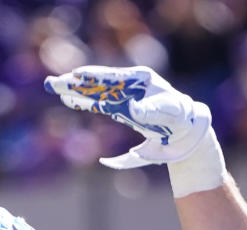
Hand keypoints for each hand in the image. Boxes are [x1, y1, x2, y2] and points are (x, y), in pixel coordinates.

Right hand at [44, 65, 210, 168]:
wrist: (187, 131)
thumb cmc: (181, 119)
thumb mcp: (171, 113)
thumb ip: (154, 110)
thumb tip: (135, 108)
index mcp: (142, 81)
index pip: (112, 77)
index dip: (94, 78)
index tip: (76, 77)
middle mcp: (132, 85)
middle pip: (100, 83)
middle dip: (78, 83)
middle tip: (55, 83)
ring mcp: (127, 96)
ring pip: (98, 92)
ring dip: (78, 92)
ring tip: (58, 90)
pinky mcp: (125, 108)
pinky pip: (103, 103)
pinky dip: (88, 102)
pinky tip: (73, 101)